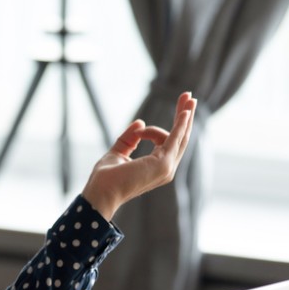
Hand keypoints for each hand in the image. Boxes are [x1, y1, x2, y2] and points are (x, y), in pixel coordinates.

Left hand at [81, 92, 196, 220]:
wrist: (100, 193)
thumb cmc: (106, 178)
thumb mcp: (117, 152)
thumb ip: (129, 139)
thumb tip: (140, 122)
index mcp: (156, 167)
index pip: (167, 143)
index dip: (155, 130)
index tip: (138, 131)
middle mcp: (166, 168)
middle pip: (180, 137)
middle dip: (184, 116)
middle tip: (188, 96)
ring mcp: (166, 167)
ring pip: (180, 136)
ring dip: (184, 115)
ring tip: (188, 96)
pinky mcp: (163, 164)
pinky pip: (174, 139)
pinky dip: (180, 125)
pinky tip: (185, 112)